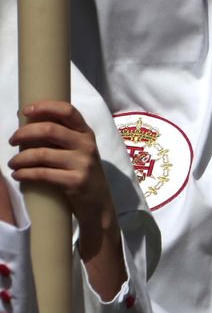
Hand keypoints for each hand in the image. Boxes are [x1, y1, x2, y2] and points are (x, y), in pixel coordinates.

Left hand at [10, 102, 127, 300]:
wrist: (98, 206)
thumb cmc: (82, 175)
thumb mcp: (80, 153)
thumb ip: (62, 139)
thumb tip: (27, 125)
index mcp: (87, 134)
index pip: (68, 111)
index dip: (46, 107)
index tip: (26, 110)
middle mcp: (87, 145)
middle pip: (50, 129)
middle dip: (25, 133)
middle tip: (11, 140)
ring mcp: (83, 164)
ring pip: (42, 154)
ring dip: (20, 157)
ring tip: (12, 162)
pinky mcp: (75, 182)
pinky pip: (42, 174)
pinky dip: (25, 173)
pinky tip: (18, 175)